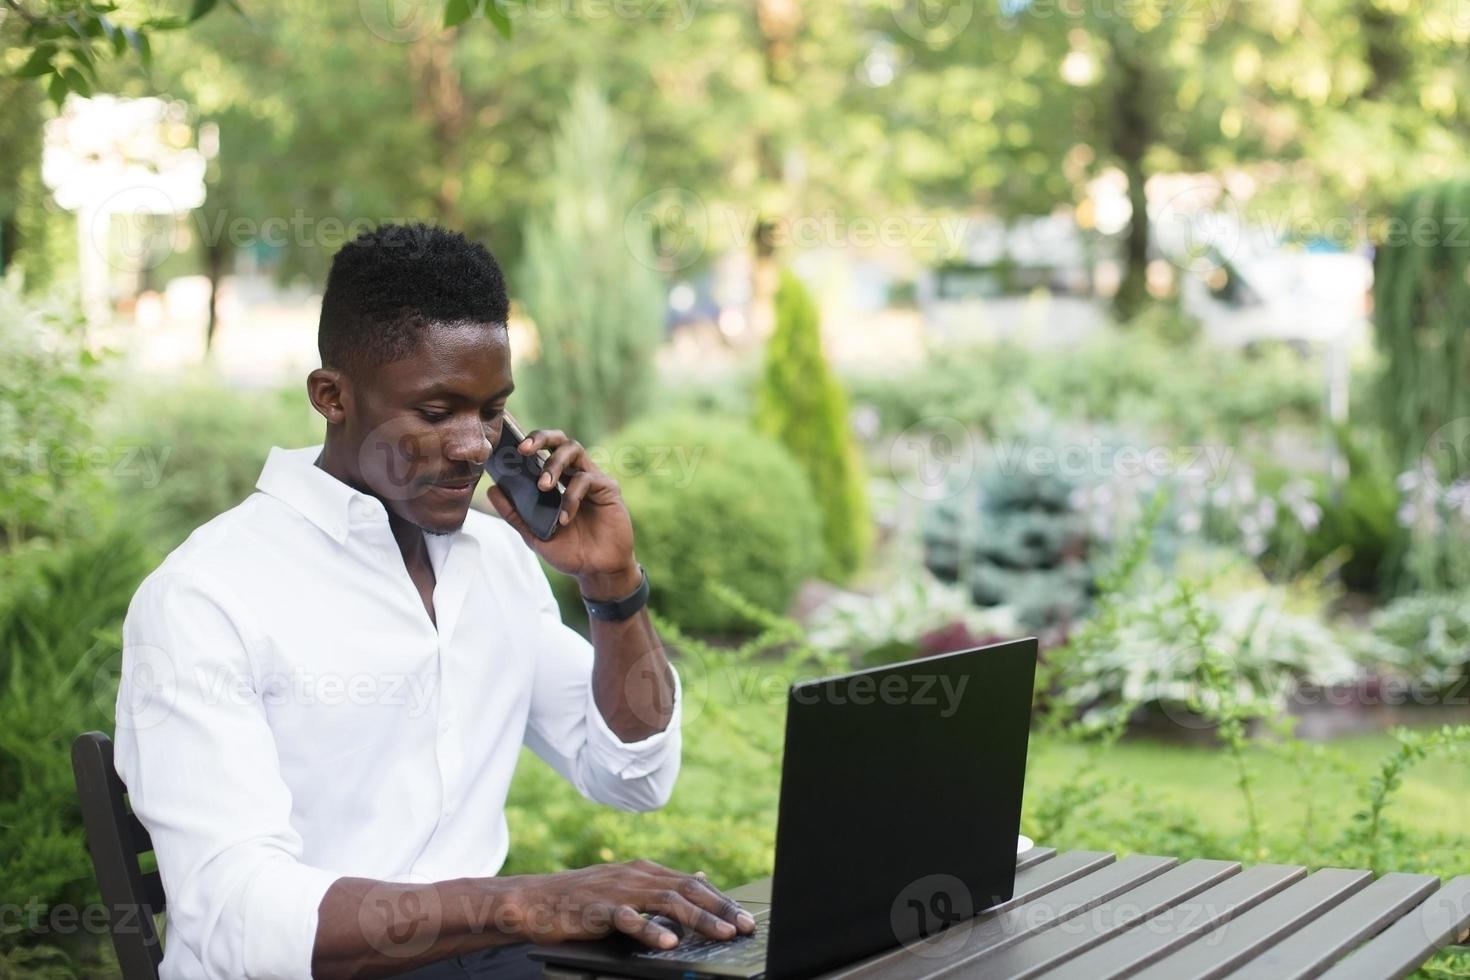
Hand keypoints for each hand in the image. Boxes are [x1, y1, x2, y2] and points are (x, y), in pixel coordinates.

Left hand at [484, 428, 639, 597]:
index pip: (543, 451)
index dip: (527, 441)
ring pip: (574, 450)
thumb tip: (491, 490)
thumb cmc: (569, 552)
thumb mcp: (535, 535)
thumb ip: (514, 513)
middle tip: (523, 449)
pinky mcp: (608, 488)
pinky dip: (571, 496)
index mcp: (558, 481)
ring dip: (555, 463)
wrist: (597, 571)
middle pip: (560, 439)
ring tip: (543, 485)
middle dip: (541, 438)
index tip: (508, 444)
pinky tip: (565, 518)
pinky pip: (586, 480)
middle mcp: (575, 474)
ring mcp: (592, 479)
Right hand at [506, 860, 756, 948]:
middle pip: (688, 890)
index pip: (694, 884)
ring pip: (667, 902)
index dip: (722, 901)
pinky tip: (669, 941)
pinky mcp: (598, 909)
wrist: (536, 901)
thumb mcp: (629, 884)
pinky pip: (628, 919)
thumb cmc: (583, 898)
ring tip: (721, 934)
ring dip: (698, 919)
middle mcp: (637, 876)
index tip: (745, 919)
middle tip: (744, 928)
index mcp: (646, 871)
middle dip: (720, 909)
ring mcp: (618, 891)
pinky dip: (650, 930)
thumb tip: (702, 878)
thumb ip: (665, 884)